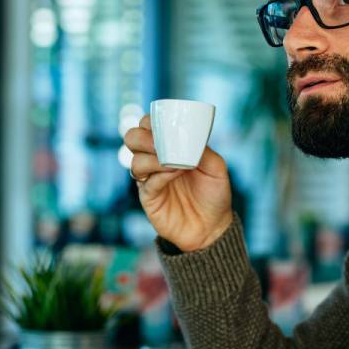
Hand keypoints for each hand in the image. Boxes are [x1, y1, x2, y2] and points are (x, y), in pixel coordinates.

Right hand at [123, 114, 232, 251]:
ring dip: (152, 158)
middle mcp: (154, 160)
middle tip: (160, 143)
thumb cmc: (214, 194)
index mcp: (168, 147)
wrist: (213, 226)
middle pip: (132, 139)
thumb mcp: (216, 168)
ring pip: (135, 161)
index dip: (150, 121)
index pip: (148, 126)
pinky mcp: (149, 198)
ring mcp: (149, 179)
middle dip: (143, 137)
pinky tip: (174, 172)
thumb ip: (202, 150)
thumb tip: (188, 139)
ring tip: (173, 162)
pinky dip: (159, 174)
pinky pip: (145, 183)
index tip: (164, 123)